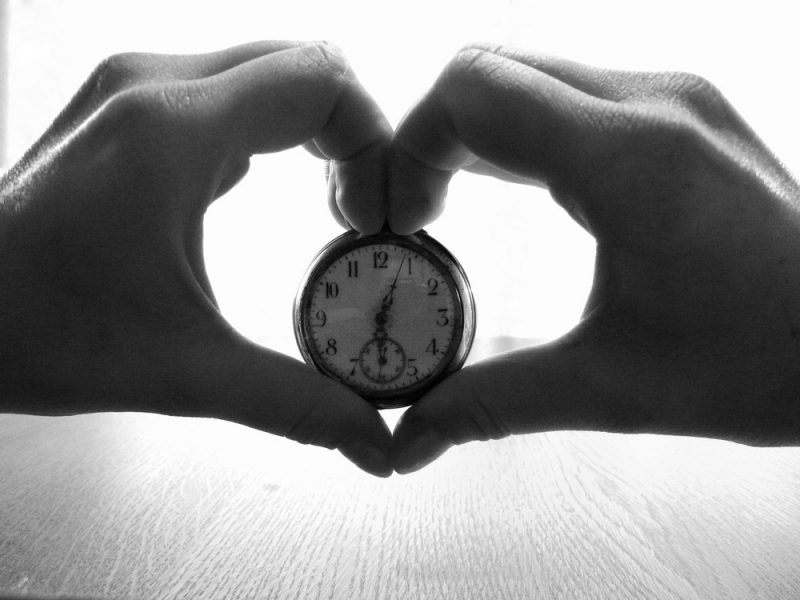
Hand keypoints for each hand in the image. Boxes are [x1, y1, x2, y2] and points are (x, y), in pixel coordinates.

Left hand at [0, 41, 393, 475]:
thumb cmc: (38, 330)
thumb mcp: (184, 372)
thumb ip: (295, 404)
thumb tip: (375, 441)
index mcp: (175, 130)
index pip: (322, 82)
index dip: (374, 144)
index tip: (375, 215)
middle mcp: (154, 86)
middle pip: (302, 66)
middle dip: (355, 136)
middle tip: (365, 211)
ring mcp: (133, 91)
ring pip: (265, 72)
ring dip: (314, 132)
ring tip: (332, 205)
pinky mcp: (123, 110)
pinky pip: (226, 93)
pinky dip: (271, 132)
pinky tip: (269, 189)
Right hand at [389, 44, 799, 472]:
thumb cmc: (764, 361)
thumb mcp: (612, 387)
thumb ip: (493, 403)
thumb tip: (408, 438)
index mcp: (629, 161)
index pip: (473, 92)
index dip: (408, 147)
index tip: (399, 218)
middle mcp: (651, 104)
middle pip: (488, 71)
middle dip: (428, 139)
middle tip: (411, 216)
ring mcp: (670, 96)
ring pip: (525, 73)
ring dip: (470, 132)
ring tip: (445, 203)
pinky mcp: (678, 109)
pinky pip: (566, 90)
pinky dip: (515, 130)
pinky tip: (507, 186)